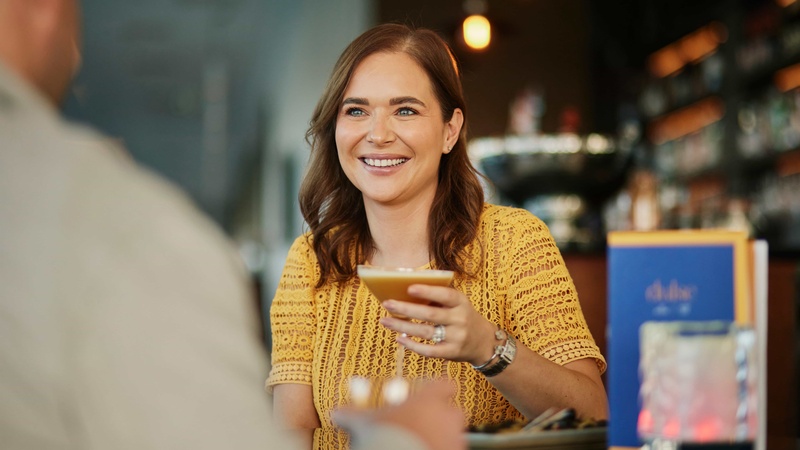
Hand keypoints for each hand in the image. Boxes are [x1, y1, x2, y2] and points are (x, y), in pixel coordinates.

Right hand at [332, 380, 465, 449]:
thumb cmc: (383, 438)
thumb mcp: (365, 424)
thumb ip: (352, 415)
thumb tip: (336, 412)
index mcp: (428, 400)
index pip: (445, 385)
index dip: (439, 389)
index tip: (431, 395)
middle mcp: (447, 416)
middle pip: (452, 411)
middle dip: (441, 418)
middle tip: (424, 426)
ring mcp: (455, 437)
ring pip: (454, 433)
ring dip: (441, 437)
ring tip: (420, 443)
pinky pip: (454, 449)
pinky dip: (443, 449)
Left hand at [378, 284, 498, 365]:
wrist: (483, 342)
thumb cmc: (462, 317)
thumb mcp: (458, 304)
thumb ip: (438, 299)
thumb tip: (406, 293)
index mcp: (461, 302)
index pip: (445, 295)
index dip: (428, 291)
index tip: (409, 287)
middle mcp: (460, 319)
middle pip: (430, 314)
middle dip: (406, 308)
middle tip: (387, 303)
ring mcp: (456, 337)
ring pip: (425, 332)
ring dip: (402, 326)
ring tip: (385, 320)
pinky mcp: (451, 352)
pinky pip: (428, 350)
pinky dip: (412, 345)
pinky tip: (399, 338)